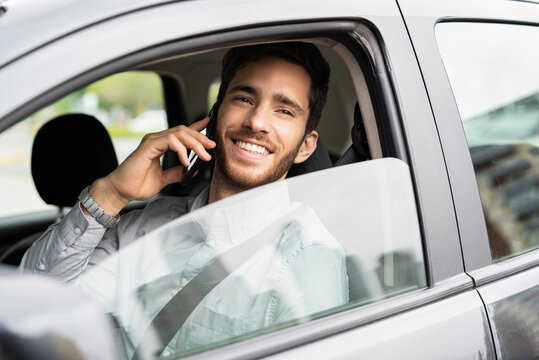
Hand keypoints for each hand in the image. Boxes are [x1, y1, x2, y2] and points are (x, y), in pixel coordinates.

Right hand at [87, 117, 215, 215]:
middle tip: (211, 147)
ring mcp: (152, 141)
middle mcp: (156, 140)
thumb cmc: (137, 184)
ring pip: (179, 133)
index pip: (181, 133)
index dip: (196, 128)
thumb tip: (190, 170)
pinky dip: (181, 150)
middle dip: (200, 137)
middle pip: (183, 130)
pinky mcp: (148, 146)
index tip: (209, 126)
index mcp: (160, 145)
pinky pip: (169, 141)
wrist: (121, 191)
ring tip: (203, 155)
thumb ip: (176, 172)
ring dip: (194, 143)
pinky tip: (186, 161)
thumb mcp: (164, 178)